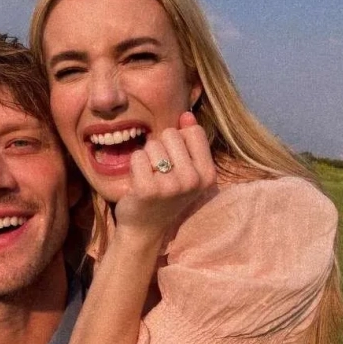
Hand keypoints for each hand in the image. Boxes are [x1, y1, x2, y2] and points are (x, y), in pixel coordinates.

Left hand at [114, 112, 216, 240]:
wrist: (144, 229)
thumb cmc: (165, 195)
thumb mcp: (186, 169)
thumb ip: (190, 140)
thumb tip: (186, 114)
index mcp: (208, 174)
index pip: (193, 132)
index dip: (178, 141)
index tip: (175, 162)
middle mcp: (193, 181)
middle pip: (171, 134)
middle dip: (160, 148)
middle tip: (159, 172)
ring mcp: (171, 186)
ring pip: (152, 144)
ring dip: (147, 158)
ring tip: (150, 178)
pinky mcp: (148, 189)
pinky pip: (138, 156)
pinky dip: (134, 166)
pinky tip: (138, 183)